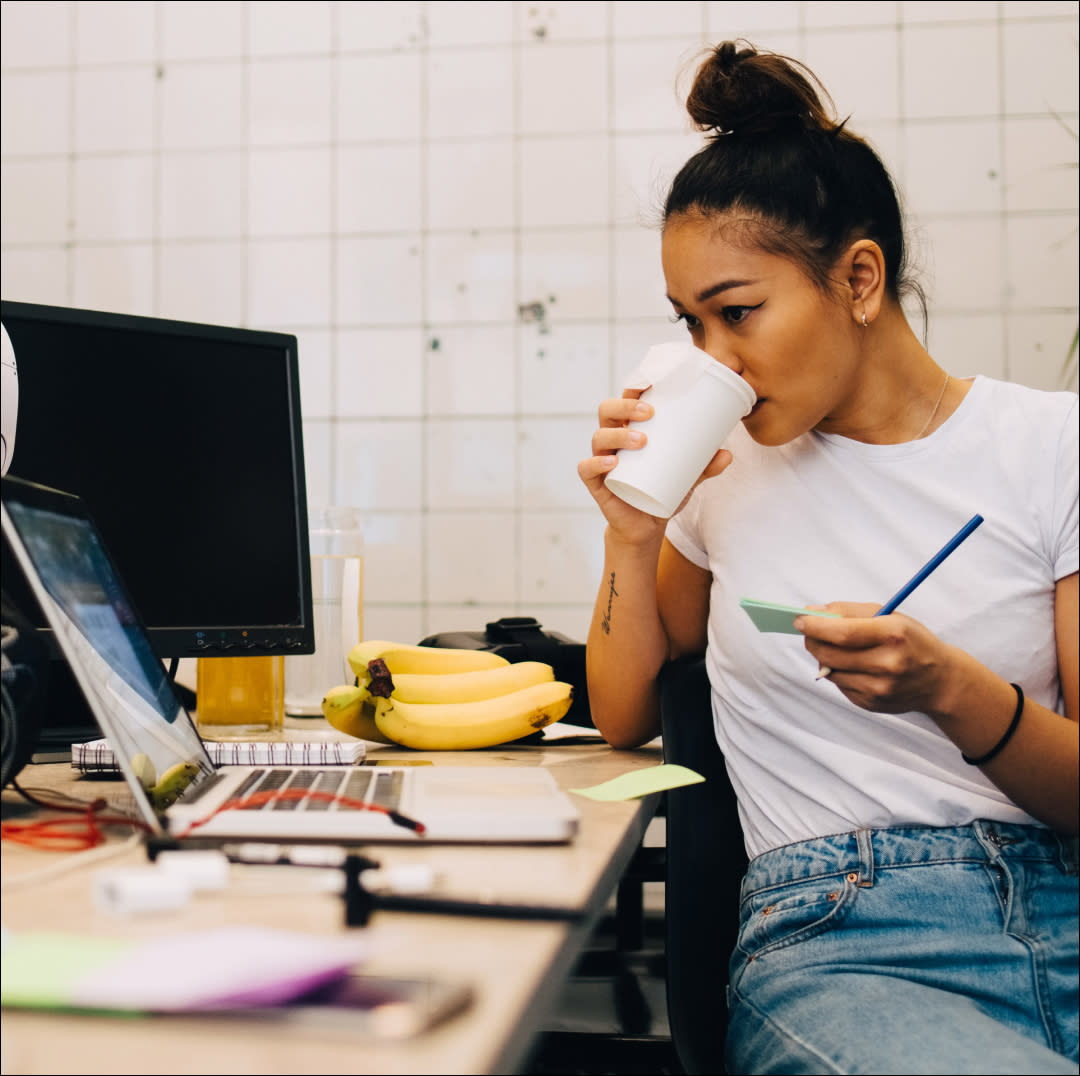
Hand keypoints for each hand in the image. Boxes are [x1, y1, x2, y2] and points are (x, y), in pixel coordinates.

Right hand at [577, 387, 732, 541]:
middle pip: (608, 411)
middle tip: (649, 412)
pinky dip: (596, 464)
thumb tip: (728, 454)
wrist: (646, 526)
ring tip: (641, 441)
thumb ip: (705, 465)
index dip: (633, 386)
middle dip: (625, 406)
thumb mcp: (688, 477)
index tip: (651, 381)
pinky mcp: (596, 484)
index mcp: (630, 429)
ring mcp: (602, 460)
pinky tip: (612, 464)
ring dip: (618, 435)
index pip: (626, 399)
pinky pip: (586, 469)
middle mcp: (613, 440)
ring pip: (599, 437)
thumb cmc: (663, 491)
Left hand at [796, 602, 954, 716]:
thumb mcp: (889, 616)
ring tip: (836, 648)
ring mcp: (879, 688)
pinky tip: (854, 666)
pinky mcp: (872, 704)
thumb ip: (849, 611)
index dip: (815, 626)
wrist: (940, 681)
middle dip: (813, 640)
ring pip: (830, 671)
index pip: (842, 633)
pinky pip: (839, 685)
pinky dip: (838, 672)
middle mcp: (887, 664)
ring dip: (824, 657)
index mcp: (893, 635)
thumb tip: (812, 612)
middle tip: (809, 631)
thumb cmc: (911, 641)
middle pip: (831, 654)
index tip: (799, 619)